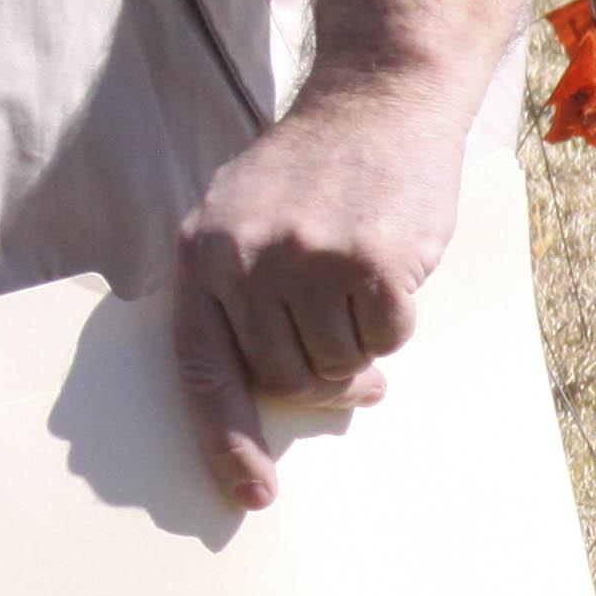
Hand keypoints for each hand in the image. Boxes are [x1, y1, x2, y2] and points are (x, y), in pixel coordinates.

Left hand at [167, 85, 463, 510]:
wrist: (372, 101)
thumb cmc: (310, 172)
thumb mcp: (242, 218)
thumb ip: (241, 297)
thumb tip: (269, 392)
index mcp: (200, 251)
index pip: (199, 365)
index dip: (222, 436)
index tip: (251, 494)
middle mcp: (244, 258)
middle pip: (283, 379)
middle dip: (319, 381)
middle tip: (348, 359)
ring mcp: (306, 259)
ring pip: (338, 368)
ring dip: (359, 349)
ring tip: (359, 292)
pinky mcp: (369, 261)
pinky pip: (387, 340)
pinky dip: (395, 322)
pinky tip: (390, 271)